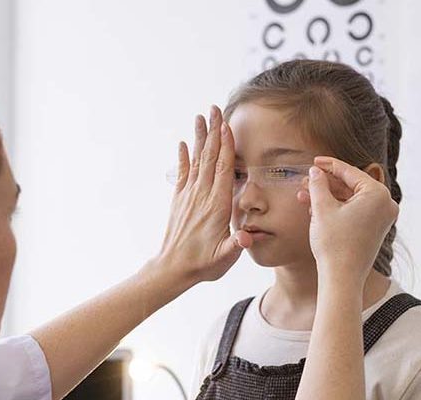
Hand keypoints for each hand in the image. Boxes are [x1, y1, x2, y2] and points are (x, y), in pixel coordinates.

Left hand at [155, 106, 250, 284]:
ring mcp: (189, 197)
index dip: (225, 147)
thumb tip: (248, 237)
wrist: (173, 269)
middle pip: (209, 158)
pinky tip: (184, 143)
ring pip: (196, 161)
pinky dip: (183, 157)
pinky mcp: (179, 201)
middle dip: (213, 132)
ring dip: (200, 138)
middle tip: (214, 109)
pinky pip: (182, 174)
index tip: (226, 126)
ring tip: (201, 117)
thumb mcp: (224, 257)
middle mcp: (201, 196)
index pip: (222, 170)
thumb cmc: (203, 264)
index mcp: (216, 206)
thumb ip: (237, 245)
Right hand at [299, 157, 398, 283]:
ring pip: (350, 199)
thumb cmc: (334, 243)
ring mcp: (381, 217)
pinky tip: (314, 208)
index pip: (350, 172)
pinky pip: (354, 211)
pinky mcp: (374, 228)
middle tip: (305, 180)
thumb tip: (315, 171)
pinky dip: (336, 208)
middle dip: (325, 183)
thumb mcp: (322, 208)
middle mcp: (385, 204)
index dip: (329, 165)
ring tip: (303, 195)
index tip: (314, 161)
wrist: (341, 277)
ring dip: (327, 196)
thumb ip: (318, 185)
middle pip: (351, 185)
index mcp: (378, 194)